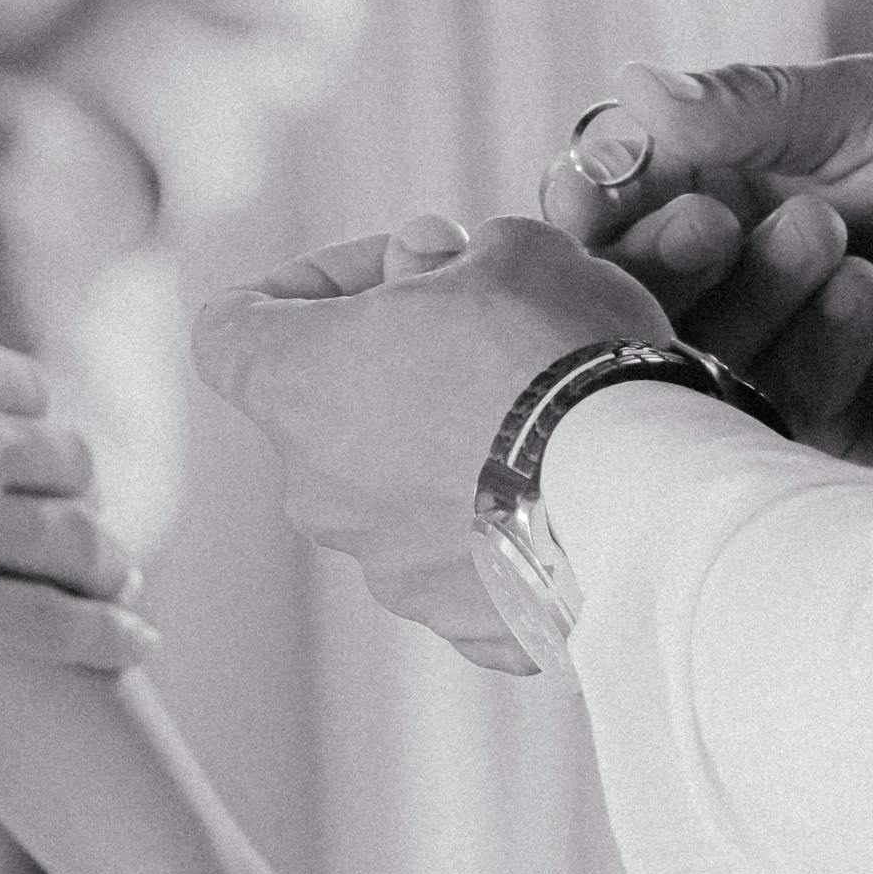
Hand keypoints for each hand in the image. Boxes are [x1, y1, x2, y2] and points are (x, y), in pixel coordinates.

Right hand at [0, 329, 154, 668]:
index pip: (28, 391)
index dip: (35, 427)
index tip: (35, 454)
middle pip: (67, 463)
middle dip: (77, 494)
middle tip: (80, 525)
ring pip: (80, 541)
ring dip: (107, 564)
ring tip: (119, 583)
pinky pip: (61, 624)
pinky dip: (111, 635)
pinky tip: (140, 644)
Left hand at [192, 216, 670, 673]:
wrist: (644, 498)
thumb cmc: (558, 354)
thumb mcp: (511, 251)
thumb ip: (445, 258)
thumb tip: (426, 270)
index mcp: (297, 384)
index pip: (229, 330)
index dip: (307, 286)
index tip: (394, 274)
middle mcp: (316, 489)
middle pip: (332, 410)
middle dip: (404, 364)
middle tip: (498, 334)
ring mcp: (384, 567)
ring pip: (401, 489)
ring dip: (456, 447)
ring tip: (553, 418)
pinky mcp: (458, 622)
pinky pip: (467, 556)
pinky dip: (505, 523)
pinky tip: (573, 488)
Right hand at [541, 56, 872, 465]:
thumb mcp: (853, 109)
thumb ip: (744, 105)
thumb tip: (635, 91)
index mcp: (708, 190)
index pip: (610, 209)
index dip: (592, 202)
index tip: (587, 192)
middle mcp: (725, 278)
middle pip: (634, 295)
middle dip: (663, 257)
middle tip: (715, 224)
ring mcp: (767, 353)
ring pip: (696, 354)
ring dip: (750, 295)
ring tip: (830, 237)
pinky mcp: (818, 424)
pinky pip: (777, 407)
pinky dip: (815, 352)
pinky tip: (867, 298)